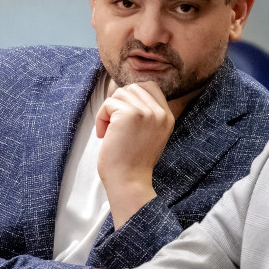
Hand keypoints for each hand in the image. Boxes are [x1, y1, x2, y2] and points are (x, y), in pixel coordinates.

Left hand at [95, 81, 174, 227]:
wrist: (129, 181)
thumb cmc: (133, 162)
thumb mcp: (150, 134)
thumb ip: (146, 114)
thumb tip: (126, 92)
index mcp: (167, 116)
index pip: (150, 87)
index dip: (132, 96)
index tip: (123, 117)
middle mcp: (160, 112)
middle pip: (133, 88)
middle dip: (119, 103)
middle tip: (114, 125)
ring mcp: (146, 112)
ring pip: (120, 94)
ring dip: (108, 111)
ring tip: (109, 131)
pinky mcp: (129, 114)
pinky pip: (108, 103)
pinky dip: (101, 118)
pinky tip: (104, 135)